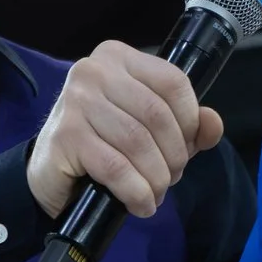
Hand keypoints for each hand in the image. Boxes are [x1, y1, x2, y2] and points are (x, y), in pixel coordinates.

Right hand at [26, 41, 225, 218]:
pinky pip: (116, 168)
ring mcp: (76, 101)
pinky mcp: (66, 136)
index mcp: (118, 58)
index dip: (190, 120)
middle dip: (173, 156)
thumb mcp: (148, 128)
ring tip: (155, 194)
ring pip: (138, 143)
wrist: (49, 170)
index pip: (173, 81)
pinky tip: (140, 203)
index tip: (187, 147)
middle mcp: (94, 71)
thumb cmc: (101, 142)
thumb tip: (213, 125)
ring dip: (156, 178)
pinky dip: (136, 191)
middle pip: (157, 115)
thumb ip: (186, 124)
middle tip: (169, 178)